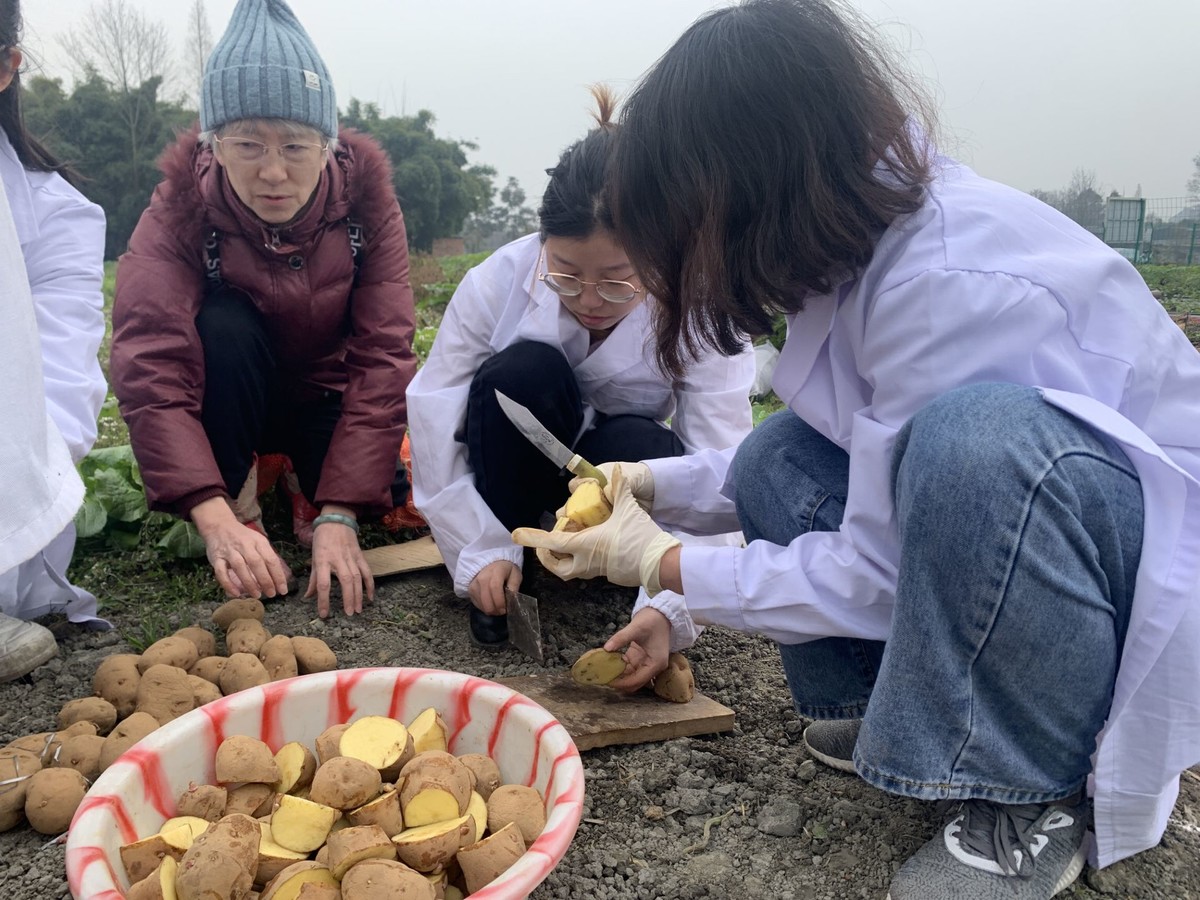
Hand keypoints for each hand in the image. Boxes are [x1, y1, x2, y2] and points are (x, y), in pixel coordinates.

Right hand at [192, 496, 289, 598]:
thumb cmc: (243, 537)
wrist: (219, 525)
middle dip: (266, 580)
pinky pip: (221, 572)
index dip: (278, 576)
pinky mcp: (216, 557)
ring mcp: (229, 551)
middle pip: (256, 563)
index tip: (282, 590)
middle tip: (271, 594)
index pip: (271, 559)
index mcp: (258, 541)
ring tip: (257, 595)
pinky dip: (228, 584)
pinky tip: (236, 594)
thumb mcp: (258, 541)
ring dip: (249, 583)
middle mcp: (244, 545)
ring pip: (240, 567)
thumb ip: (266, 556)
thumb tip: (277, 578)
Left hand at [305, 506, 373, 617]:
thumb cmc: (322, 540)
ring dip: (359, 595)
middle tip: (349, 614)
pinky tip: (370, 597)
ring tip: (358, 610)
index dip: (323, 600)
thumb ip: (313, 579)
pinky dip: (370, 585)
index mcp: (323, 560)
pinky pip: (367, 572)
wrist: (336, 520)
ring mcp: (351, 557)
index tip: (324, 614)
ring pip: (357, 578)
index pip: (323, 584)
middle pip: (345, 581)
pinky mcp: (360, 555)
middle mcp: (338, 559)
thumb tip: (308, 597)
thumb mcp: (314, 558)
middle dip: (348, 599)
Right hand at [469, 560, 521, 615]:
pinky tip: (491, 603)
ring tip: (497, 607)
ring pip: (482, 605)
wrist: (491, 564)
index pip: (495, 589)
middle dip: (496, 610)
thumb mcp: (515, 575)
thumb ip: (514, 588)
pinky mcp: (470, 591)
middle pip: (487, 600)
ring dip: (491, 610)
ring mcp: (474, 585)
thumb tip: (511, 601)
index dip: (500, 602)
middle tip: (502, 611)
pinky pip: (477, 605)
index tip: (505, 609)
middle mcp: (482, 578)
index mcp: (496, 572)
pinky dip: (485, 608)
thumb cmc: (505, 570)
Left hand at [513, 465, 679, 591]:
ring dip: (565, 559)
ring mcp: (599, 571)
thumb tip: (618, 470)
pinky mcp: (610, 574)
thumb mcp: (628, 509)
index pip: (553, 543)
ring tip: (567, 543)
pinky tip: (592, 546)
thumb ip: (620, 489)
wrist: (662, 563)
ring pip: (573, 570)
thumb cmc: (641, 537)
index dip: (534, 538)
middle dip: (548, 558)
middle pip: (559, 567)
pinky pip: (589, 569)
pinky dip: (584, 559)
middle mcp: (588, 561)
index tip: (517, 535)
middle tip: (546, 545)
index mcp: (586, 545)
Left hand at [604, 607, 670, 692]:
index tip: (606, 679)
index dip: (621, 683)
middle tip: (602, 676)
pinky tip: (607, 663)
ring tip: (602, 671)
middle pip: (634, 682)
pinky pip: (629, 668)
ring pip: (630, 676)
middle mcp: (652, 667)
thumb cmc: (652, 620)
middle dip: (618, 681)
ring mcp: (647, 663)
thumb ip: (621, 638)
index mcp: (655, 663)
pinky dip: (619, 667)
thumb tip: (606, 648)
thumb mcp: (636, 627)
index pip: (636, 680)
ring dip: (618, 675)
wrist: (661, 613)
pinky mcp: (641, 659)